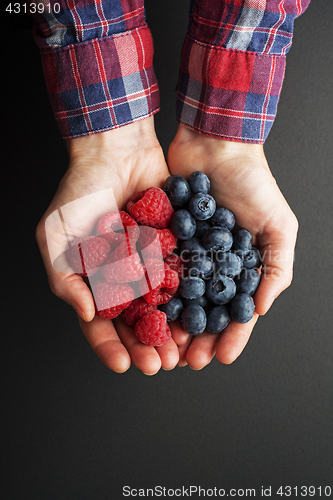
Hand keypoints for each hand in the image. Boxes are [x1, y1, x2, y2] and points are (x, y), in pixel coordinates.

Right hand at [36, 117, 178, 374]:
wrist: (116, 151)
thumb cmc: (78, 192)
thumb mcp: (56, 235)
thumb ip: (65, 277)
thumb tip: (86, 313)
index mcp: (93, 281)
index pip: (101, 322)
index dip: (110, 345)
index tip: (123, 364)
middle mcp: (124, 279)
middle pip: (136, 322)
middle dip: (146, 345)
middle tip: (158, 364)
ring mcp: (150, 265)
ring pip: (163, 307)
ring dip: (172, 331)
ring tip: (182, 351)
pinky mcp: (173, 248)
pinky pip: (184, 277)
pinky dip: (191, 298)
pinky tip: (199, 315)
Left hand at [167, 125, 297, 368]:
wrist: (215, 144)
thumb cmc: (253, 183)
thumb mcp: (278, 224)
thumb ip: (276, 267)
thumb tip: (261, 309)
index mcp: (242, 266)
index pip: (237, 310)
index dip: (231, 336)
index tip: (221, 358)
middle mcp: (213, 264)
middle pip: (204, 311)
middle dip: (197, 337)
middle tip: (186, 361)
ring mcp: (187, 253)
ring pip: (177, 298)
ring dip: (171, 323)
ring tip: (164, 346)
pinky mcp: (164, 239)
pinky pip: (157, 271)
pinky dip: (152, 293)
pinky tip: (146, 311)